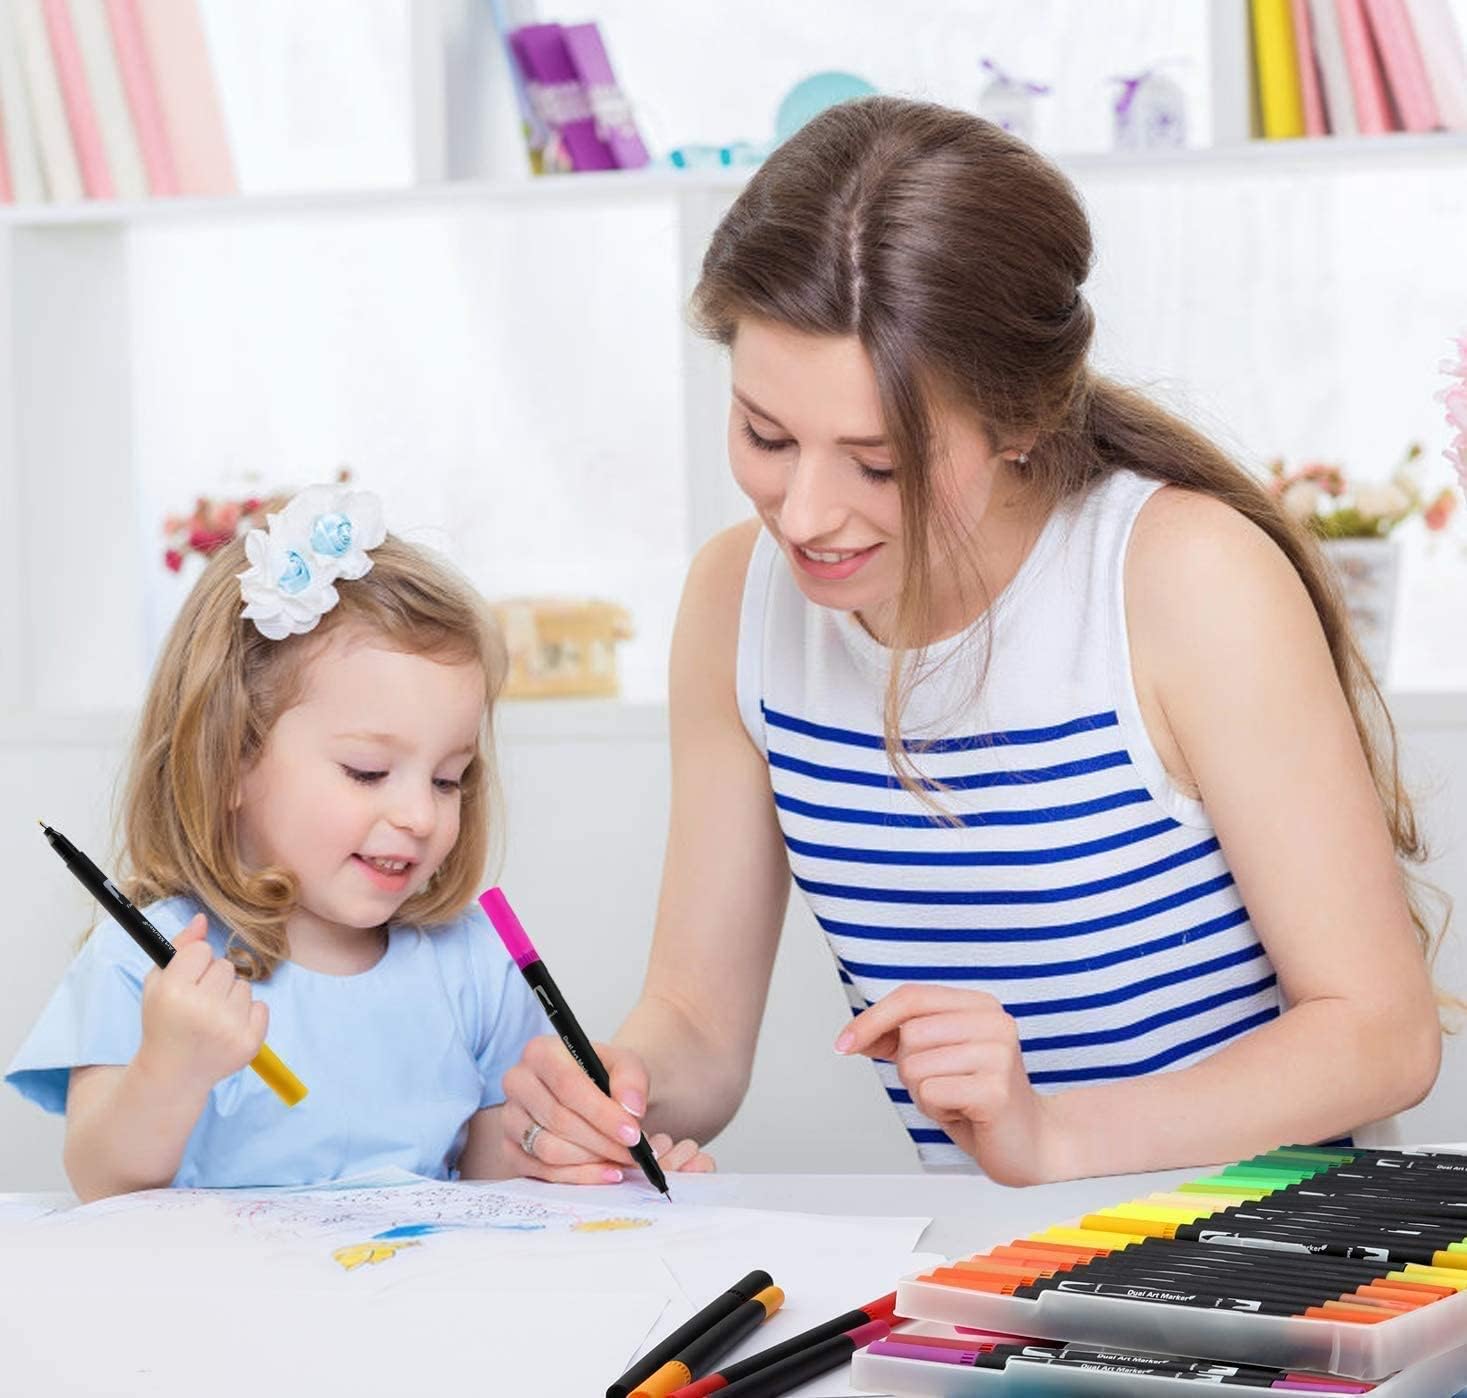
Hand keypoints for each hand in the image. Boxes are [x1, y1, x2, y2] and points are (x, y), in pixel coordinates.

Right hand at [135, 915, 269, 1094]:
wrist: (172, 1075)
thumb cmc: (163, 1023)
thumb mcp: (157, 984)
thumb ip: (180, 947)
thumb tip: (202, 918)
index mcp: (174, 992)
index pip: (202, 950)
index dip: (194, 965)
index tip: (187, 982)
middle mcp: (202, 1009)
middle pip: (225, 965)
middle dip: (213, 980)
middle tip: (197, 1004)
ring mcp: (229, 1028)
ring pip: (244, 985)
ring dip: (230, 998)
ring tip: (210, 1019)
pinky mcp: (250, 1043)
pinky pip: (262, 1006)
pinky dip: (248, 1015)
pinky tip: (226, 1030)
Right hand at [499, 1035, 715, 1184]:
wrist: (587, 1090)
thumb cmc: (601, 1075)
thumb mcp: (624, 1064)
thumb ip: (631, 1079)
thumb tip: (631, 1108)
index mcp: (540, 1051)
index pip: (567, 1085)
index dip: (602, 1113)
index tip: (632, 1134)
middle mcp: (517, 1081)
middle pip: (558, 1121)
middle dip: (602, 1142)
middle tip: (633, 1153)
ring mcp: (509, 1117)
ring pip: (549, 1150)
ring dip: (591, 1161)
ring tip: (621, 1160)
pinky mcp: (509, 1148)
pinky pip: (541, 1172)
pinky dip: (578, 1176)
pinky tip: (605, 1172)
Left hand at [837, 985, 1067, 1184]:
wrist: (1030, 1141)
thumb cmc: (979, 1098)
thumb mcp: (937, 1058)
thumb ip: (899, 1038)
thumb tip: (853, 1036)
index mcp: (979, 1004)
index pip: (910, 996)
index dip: (871, 1019)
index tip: (843, 1044)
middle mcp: (993, 1021)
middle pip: (909, 1035)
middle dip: (910, 1069)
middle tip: (944, 1084)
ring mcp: (998, 1053)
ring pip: (915, 1066)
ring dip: (924, 1093)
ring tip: (957, 1099)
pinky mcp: (995, 1089)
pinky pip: (930, 1093)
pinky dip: (937, 1111)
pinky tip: (965, 1114)